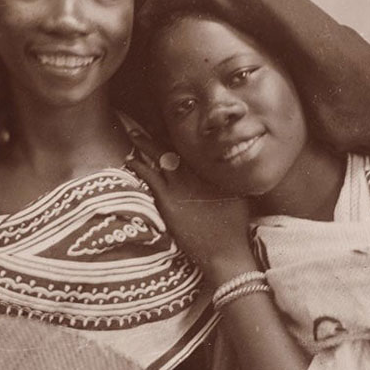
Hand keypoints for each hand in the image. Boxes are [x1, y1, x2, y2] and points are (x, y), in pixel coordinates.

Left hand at [127, 131, 253, 281]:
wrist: (225, 250)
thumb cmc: (235, 226)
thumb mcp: (238, 194)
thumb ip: (230, 177)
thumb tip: (230, 164)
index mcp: (213, 169)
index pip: (194, 144)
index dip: (181, 132)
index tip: (171, 121)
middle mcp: (197, 173)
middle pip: (175, 146)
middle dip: (160, 131)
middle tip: (147, 118)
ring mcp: (181, 186)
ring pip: (159, 157)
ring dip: (145, 144)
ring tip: (133, 133)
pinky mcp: (168, 200)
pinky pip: (150, 177)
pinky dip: (139, 167)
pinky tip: (130, 160)